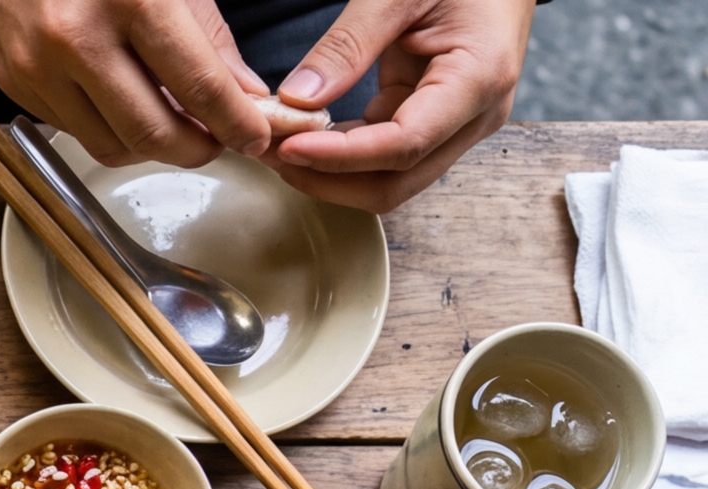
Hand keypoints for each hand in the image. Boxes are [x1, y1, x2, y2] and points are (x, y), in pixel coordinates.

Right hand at [0, 0, 273, 169]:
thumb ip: (207, 36)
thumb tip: (243, 95)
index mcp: (133, 1)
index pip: (199, 85)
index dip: (235, 122)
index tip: (253, 137)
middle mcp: (79, 40)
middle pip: (152, 132)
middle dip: (195, 150)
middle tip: (213, 143)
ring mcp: (39, 67)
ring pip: (110, 146)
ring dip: (148, 147)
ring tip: (167, 125)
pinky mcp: (13, 84)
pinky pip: (72, 130)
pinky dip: (104, 128)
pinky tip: (118, 101)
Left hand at [261, 0, 532, 212]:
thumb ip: (349, 44)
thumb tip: (298, 99)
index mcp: (479, 79)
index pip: (405, 144)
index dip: (342, 157)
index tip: (289, 147)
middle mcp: (474, 117)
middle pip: (395, 183)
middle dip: (327, 180)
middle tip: (269, 153)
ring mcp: (456, 126)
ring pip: (388, 180)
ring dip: (329, 175)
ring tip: (276, 148)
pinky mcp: (433, 123)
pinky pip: (383, 157)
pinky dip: (340, 156)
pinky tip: (302, 140)